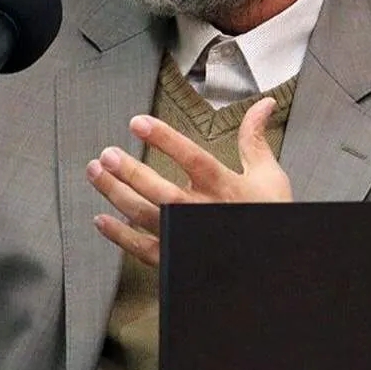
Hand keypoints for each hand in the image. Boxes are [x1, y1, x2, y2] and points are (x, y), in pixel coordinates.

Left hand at [88, 97, 291, 266]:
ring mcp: (187, 237)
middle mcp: (203, 212)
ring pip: (145, 216)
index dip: (164, 139)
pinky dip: (120, 235)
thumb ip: (255, 139)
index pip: (191, 158)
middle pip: (160, 190)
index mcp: (225, 187)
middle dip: (129, 172)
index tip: (137, 123)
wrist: (274, 265)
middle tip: (106, 154)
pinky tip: (102, 219)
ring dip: (116, 194)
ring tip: (96, 174)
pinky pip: (143, 248)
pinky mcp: (178, 259)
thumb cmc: (270, 217)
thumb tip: (264, 104)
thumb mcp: (268, 176)